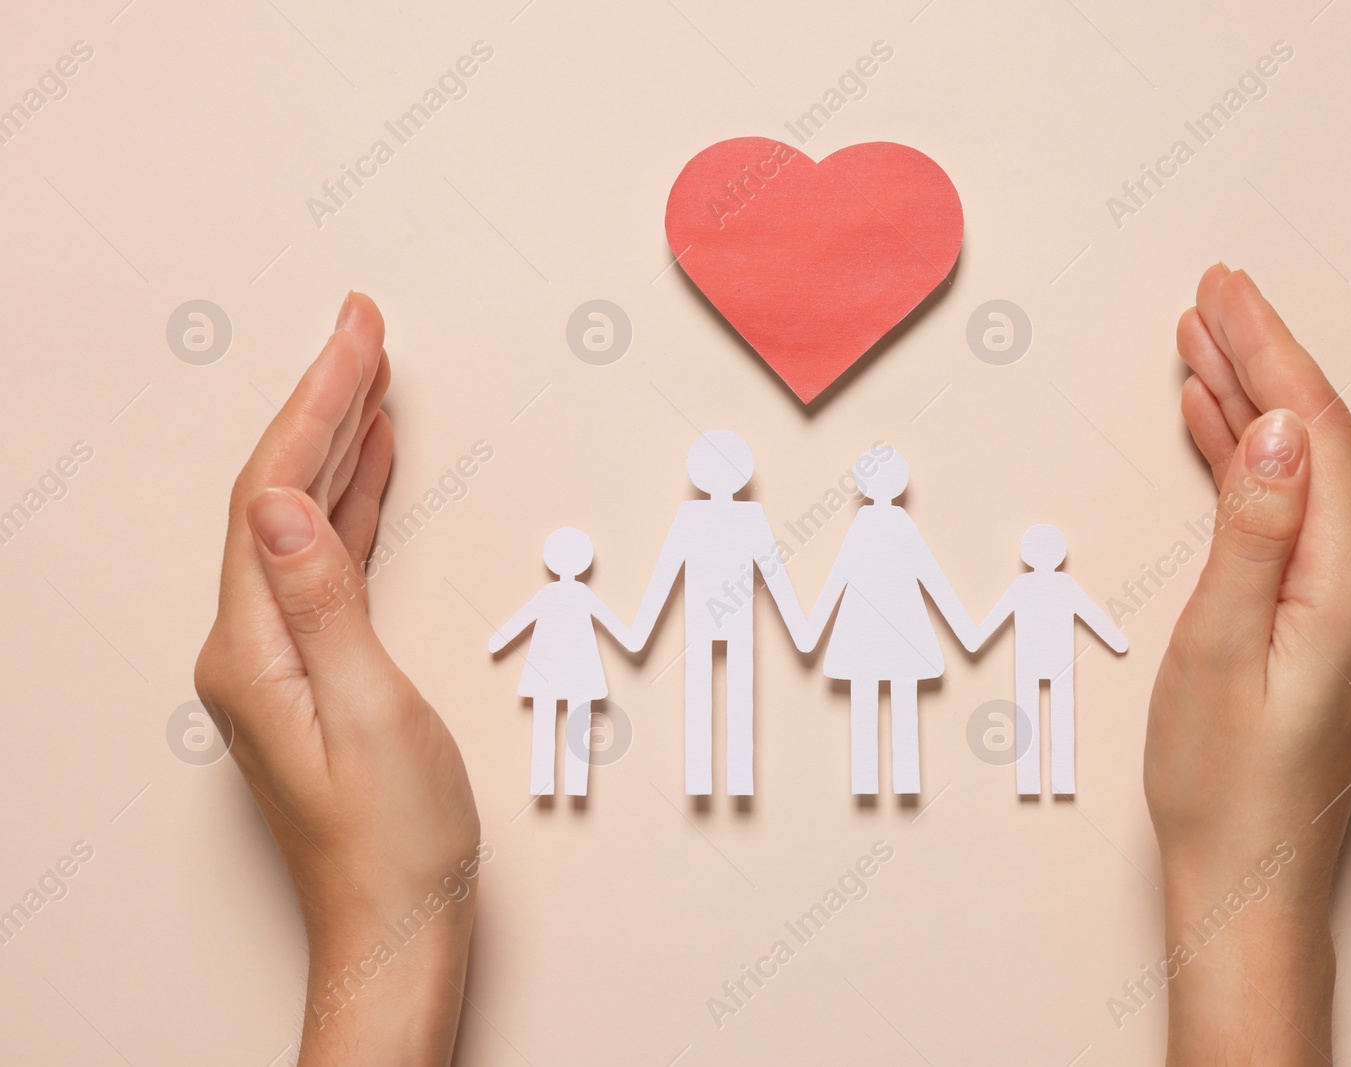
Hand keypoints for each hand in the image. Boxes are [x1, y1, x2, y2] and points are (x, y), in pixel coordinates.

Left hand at [193, 294, 480, 1066]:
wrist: (398, 921)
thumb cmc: (393, 839)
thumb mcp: (369, 712)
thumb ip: (324, 602)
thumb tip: (283, 503)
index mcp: (253, 650)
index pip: (274, 495)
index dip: (317, 407)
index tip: (356, 341)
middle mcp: (252, 647)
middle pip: (280, 493)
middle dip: (325, 403)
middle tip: (363, 331)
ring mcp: (279, 657)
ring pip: (304, 519)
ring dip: (340, 443)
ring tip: (372, 377)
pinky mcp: (315, 669)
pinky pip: (328, 557)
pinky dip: (355, 502)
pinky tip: (375, 471)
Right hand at [1146, 266, 1350, 1063]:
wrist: (1248, 875)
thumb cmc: (1222, 784)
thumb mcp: (1215, 647)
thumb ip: (1251, 530)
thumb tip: (1271, 432)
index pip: (1315, 433)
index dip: (1267, 352)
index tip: (1225, 295)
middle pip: (1320, 440)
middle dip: (1262, 359)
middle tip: (1211, 298)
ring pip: (1308, 470)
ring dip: (1254, 405)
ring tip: (1203, 346)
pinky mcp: (1336, 620)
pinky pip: (1299, 514)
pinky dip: (1254, 466)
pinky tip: (1218, 432)